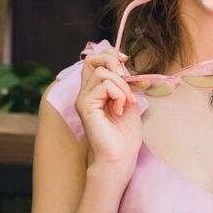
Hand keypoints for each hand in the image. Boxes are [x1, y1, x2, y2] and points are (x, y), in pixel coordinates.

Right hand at [76, 45, 142, 178]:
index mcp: (94, 92)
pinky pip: (104, 85)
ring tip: (126, 103)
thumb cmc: (125, 136)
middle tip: (127, 79)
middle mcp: (85, 94)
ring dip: (122, 85)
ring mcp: (83, 99)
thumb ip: (124, 85)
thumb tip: (125, 67)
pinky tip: (120, 110)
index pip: (94, 61)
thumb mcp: (129, 103)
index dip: (109, 55)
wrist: (120, 157)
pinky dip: (119, 94)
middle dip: (113, 62)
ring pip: (102, 72)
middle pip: (93, 60)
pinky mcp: (85, 106)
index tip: (125, 60)